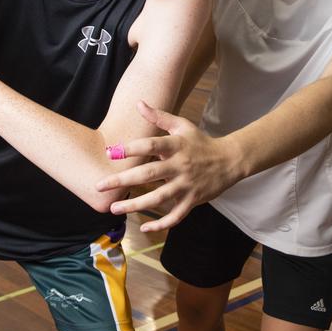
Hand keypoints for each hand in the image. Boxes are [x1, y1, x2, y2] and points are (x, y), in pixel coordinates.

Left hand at [95, 101, 239, 231]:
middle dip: (123, 180)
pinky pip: (176, 216)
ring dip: (135, 205)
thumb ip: (159, 117)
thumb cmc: (201, 142)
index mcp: (176, 146)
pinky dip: (161, 224)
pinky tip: (144, 227)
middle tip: (100, 186)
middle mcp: (180, 166)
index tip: (110, 153)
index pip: (150, 145)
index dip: (130, 149)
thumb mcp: (182, 126)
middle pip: (149, 174)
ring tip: (114, 208)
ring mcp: (186, 185)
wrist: (230, 160)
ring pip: (159, 198)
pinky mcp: (192, 200)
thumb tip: (139, 103)